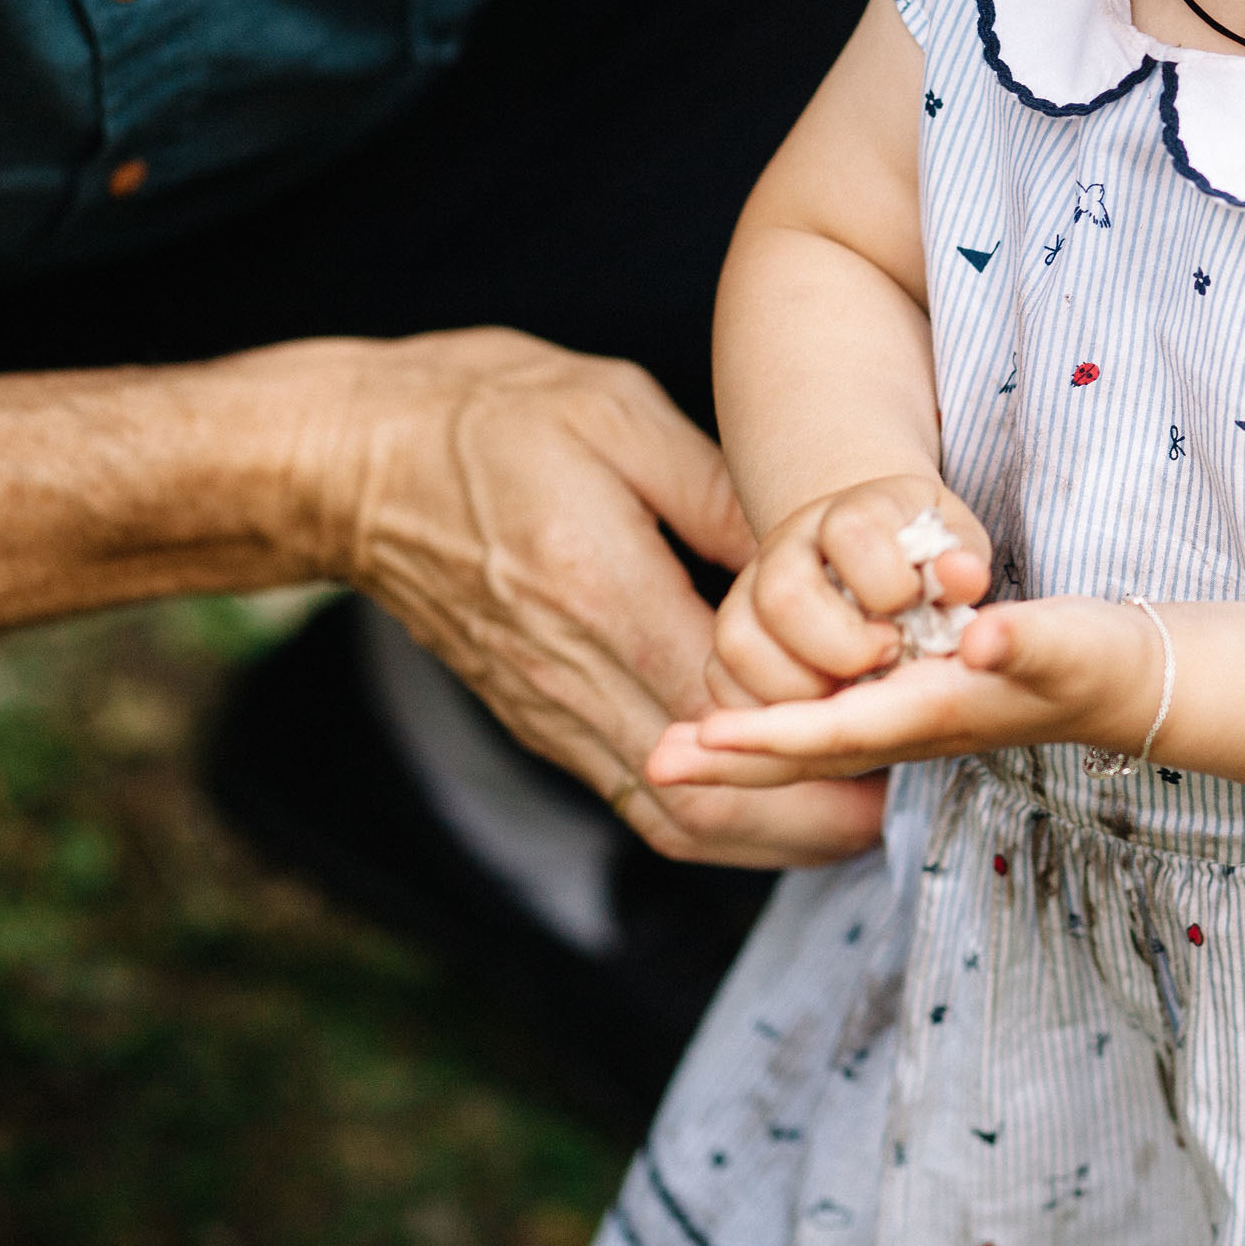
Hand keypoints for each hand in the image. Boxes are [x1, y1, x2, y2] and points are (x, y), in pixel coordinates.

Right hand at [304, 328, 881, 867]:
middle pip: (702, 798)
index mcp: (597, 592)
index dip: (815, 736)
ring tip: (850, 810)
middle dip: (807, 820)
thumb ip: (722, 498)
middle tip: (892, 796)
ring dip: (766, 832)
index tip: (891, 720)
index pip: (723, 711)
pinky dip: (712, 816)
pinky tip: (772, 795)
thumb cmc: (491, 413)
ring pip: (669, 818)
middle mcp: (568, 673)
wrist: (352, 459)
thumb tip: (815, 562)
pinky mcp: (538, 719)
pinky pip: (636, 799)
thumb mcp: (621, 415)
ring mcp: (548, 710)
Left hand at [651, 595, 1157, 786]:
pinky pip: (825, 732)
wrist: (1129, 686)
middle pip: (801, 754)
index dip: (765, 735)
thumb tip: (983, 638)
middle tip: (650, 760)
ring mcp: (908, 726)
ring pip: (806, 746)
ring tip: (671, 749)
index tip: (700, 737)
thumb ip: (1028, 639)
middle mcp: (911, 730)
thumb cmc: (1099, 659)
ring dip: (738, 752)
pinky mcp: (913, 709)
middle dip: (728, 760)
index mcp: (935, 713)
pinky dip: (773, 734)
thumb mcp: (1070, 641)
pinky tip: (738, 726)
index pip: (833, 731)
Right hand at [705, 476, 990, 709]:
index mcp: (852, 512)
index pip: (852, 533)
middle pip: (783, 595)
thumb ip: (960, 564)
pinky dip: (762, 710)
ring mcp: (749, 589)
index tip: (912, 608)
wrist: (871, 548)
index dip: (888, 583)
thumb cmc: (920, 557)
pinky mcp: (733, 635)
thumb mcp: (953, 547)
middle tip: (883, 659)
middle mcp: (788, 546)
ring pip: (738, 642)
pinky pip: (720, 680)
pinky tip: (811, 710)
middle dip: (841, 648)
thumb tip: (962, 576)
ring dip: (799, 688)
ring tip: (846, 693)